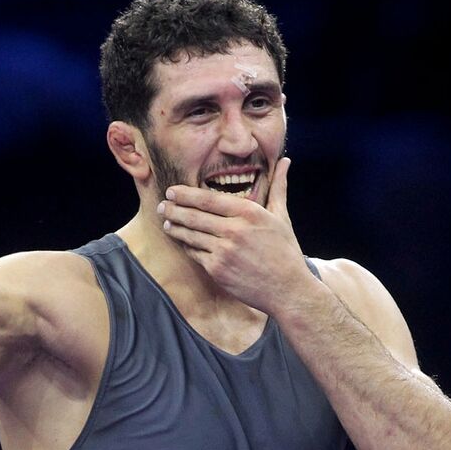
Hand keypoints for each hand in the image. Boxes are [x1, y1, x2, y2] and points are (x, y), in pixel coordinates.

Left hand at [158, 157, 316, 314]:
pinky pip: (194, 253)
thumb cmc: (285, 251)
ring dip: (175, 227)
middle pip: (194, 216)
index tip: (172, 191)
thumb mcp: (282, 216)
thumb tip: (284, 160)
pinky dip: (185, 245)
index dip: (186, 194)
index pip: (208, 199)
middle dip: (174, 209)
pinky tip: (180, 240)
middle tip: (162, 205)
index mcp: (249, 213)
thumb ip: (278, 187)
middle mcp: (234, 230)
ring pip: (190, 234)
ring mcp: (224, 250)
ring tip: (166, 222)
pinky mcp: (217, 269)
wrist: (287, 289)